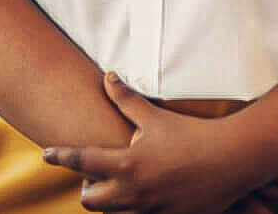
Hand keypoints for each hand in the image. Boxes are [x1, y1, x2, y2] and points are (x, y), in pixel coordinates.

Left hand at [42, 73, 274, 213]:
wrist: (231, 160)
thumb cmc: (192, 134)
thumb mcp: (155, 116)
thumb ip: (126, 99)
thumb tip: (107, 77)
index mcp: (127, 164)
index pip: (81, 162)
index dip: (59, 156)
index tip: (46, 154)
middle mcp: (133, 192)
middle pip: (90, 201)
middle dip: (87, 188)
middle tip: (96, 173)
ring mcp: (150, 211)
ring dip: (110, 201)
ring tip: (121, 182)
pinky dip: (133, 209)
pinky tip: (144, 193)